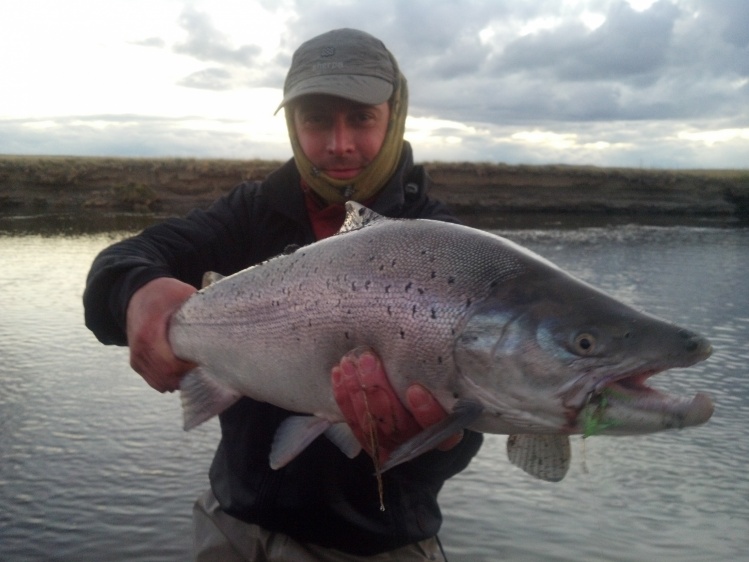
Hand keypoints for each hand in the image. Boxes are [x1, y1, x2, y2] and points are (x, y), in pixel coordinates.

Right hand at [126, 277, 196, 391]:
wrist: (137, 292)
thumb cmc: (162, 292)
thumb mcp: (181, 294)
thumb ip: (199, 309)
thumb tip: (224, 320)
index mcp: (149, 334)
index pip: (170, 365)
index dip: (190, 369)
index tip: (205, 362)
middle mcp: (140, 349)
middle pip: (166, 377)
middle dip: (187, 377)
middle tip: (205, 369)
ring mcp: (137, 357)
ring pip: (160, 382)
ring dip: (178, 381)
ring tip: (196, 371)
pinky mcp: (136, 362)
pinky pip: (153, 380)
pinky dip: (168, 380)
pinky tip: (183, 374)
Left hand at [331, 347, 461, 461]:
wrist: (423, 416)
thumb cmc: (437, 389)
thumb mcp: (444, 382)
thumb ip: (434, 372)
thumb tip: (430, 334)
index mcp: (446, 431)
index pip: (437, 425)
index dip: (426, 410)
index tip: (415, 389)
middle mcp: (419, 443)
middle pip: (397, 424)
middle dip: (377, 389)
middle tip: (367, 359)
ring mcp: (392, 447)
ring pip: (371, 426)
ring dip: (356, 391)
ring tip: (348, 363)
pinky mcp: (371, 444)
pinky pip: (354, 424)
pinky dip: (344, 399)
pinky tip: (339, 374)